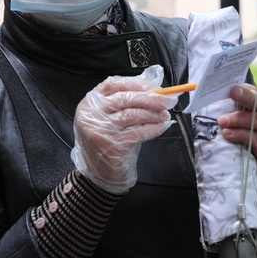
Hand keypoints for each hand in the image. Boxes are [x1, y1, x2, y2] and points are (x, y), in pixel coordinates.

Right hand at [72, 65, 176, 193]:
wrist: (98, 174)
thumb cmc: (107, 142)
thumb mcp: (108, 118)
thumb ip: (125, 103)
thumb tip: (155, 90)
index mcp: (89, 103)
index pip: (112, 84)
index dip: (135, 83)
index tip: (154, 87)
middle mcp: (91, 115)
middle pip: (124, 98)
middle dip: (150, 98)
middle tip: (167, 100)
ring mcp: (99, 131)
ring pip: (132, 115)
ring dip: (153, 114)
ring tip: (165, 115)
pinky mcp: (111, 146)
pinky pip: (138, 133)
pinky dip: (152, 129)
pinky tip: (161, 127)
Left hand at [217, 84, 256, 178]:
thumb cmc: (254, 135)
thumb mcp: (248, 119)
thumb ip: (236, 108)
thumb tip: (213, 98)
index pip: (255, 91)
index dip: (242, 88)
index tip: (227, 85)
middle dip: (245, 96)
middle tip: (232, 92)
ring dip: (238, 119)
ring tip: (222, 121)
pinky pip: (255, 139)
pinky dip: (240, 135)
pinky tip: (228, 134)